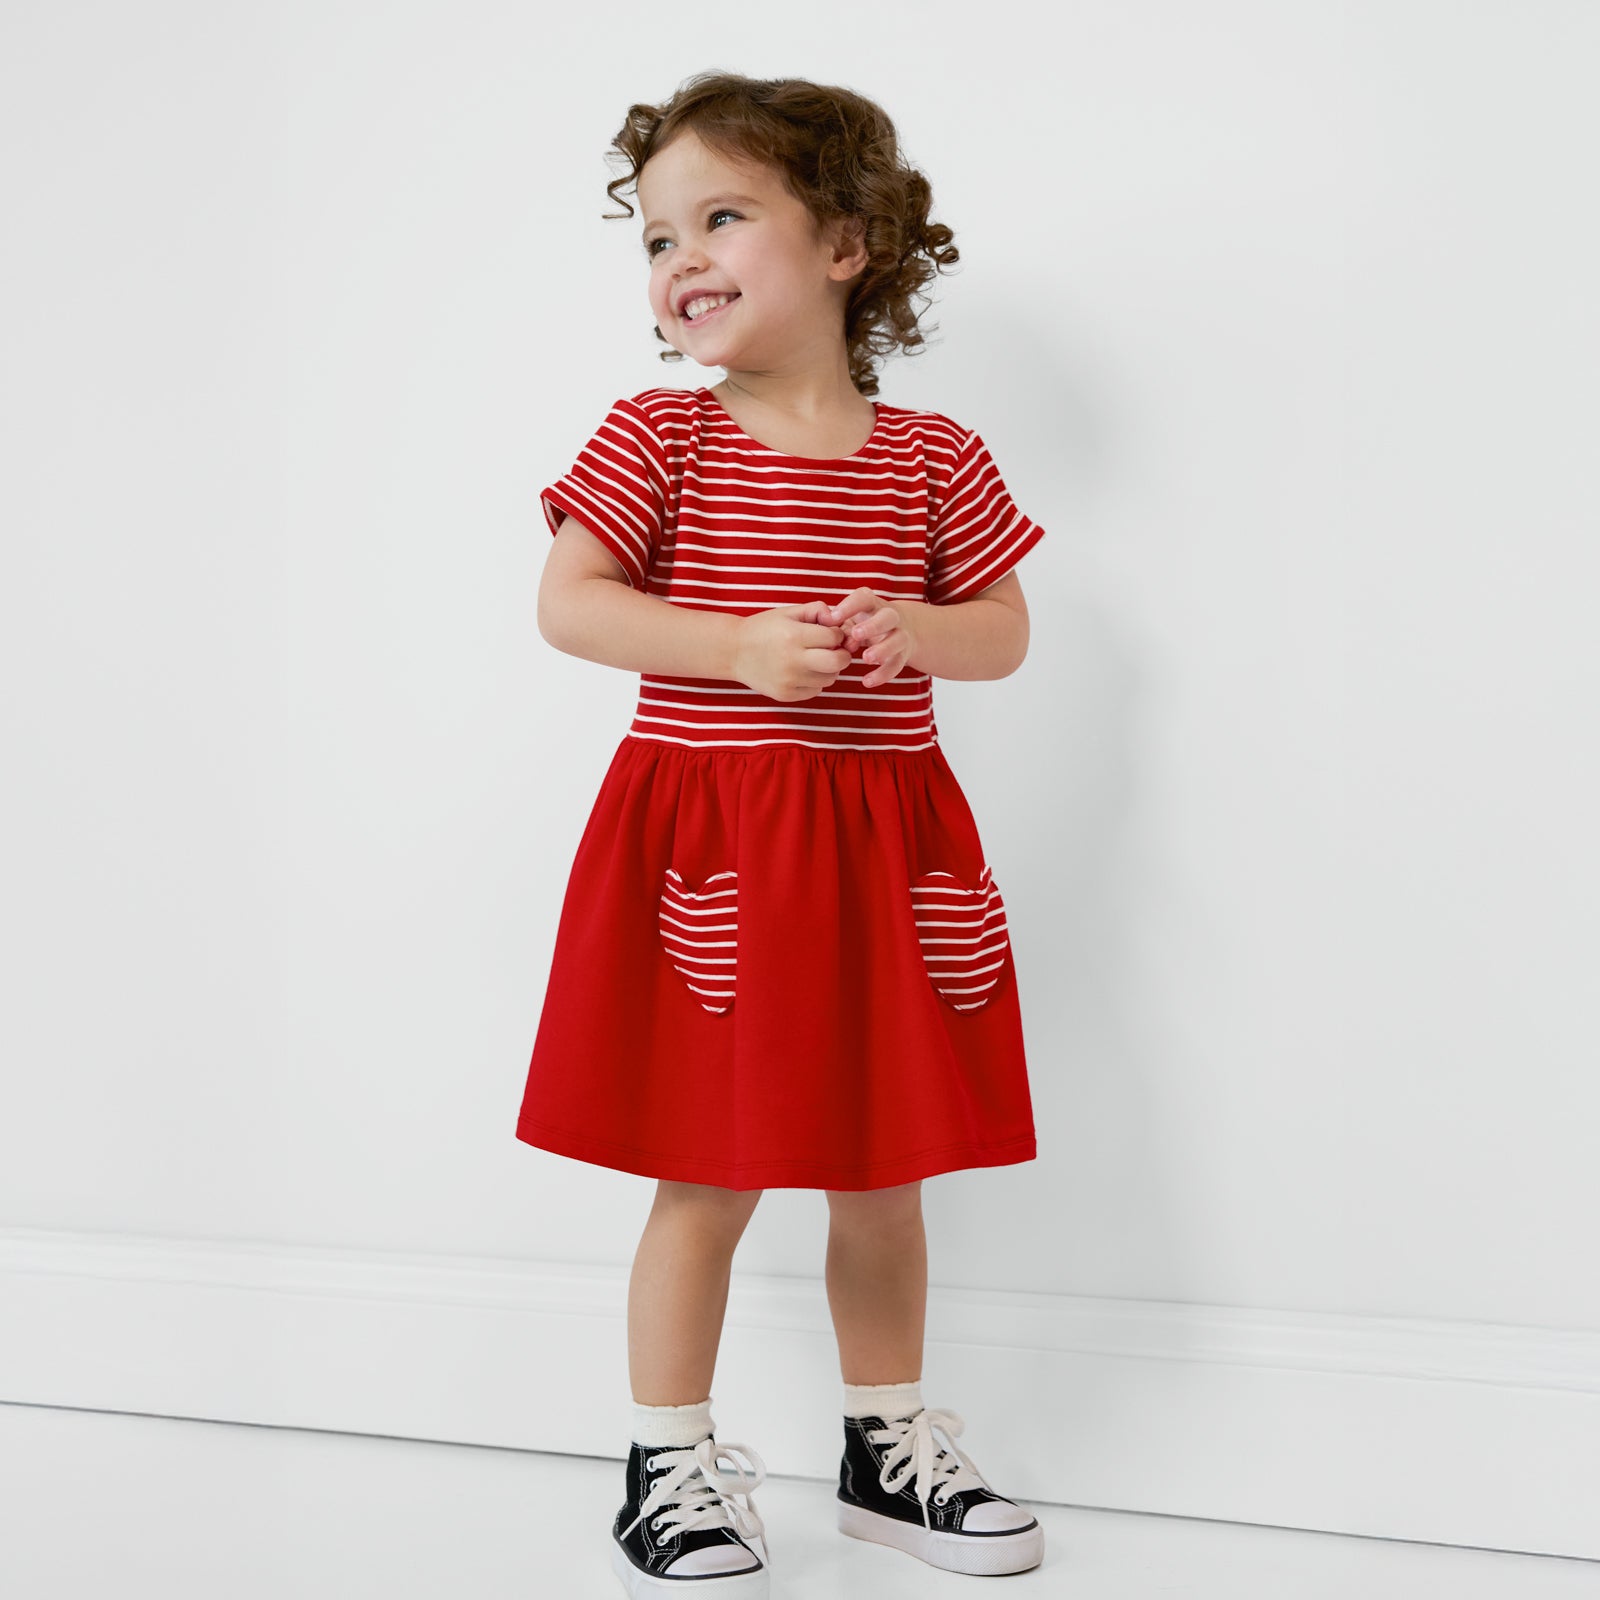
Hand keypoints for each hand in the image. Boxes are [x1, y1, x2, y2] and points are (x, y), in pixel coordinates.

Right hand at [731, 601, 852, 700]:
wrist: (733, 652)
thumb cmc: (764, 628)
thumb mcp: (788, 612)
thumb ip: (816, 609)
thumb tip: (838, 617)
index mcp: (793, 636)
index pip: (834, 638)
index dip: (837, 634)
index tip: (829, 633)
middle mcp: (792, 660)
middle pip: (838, 662)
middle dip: (842, 655)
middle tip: (834, 650)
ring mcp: (789, 681)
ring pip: (830, 679)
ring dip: (828, 669)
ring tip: (814, 659)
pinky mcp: (785, 695)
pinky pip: (816, 691)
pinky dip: (815, 681)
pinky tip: (802, 671)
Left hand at [821, 589, 918, 687]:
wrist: (897, 630)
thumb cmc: (863, 623)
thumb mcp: (850, 620)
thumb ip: (839, 625)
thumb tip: (828, 632)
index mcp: (873, 604)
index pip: (864, 598)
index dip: (850, 606)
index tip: (834, 617)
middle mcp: (891, 616)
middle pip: (887, 617)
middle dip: (873, 625)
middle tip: (856, 634)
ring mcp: (900, 635)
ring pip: (897, 640)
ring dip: (883, 649)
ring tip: (866, 658)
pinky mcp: (903, 655)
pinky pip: (896, 665)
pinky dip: (883, 674)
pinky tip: (867, 681)